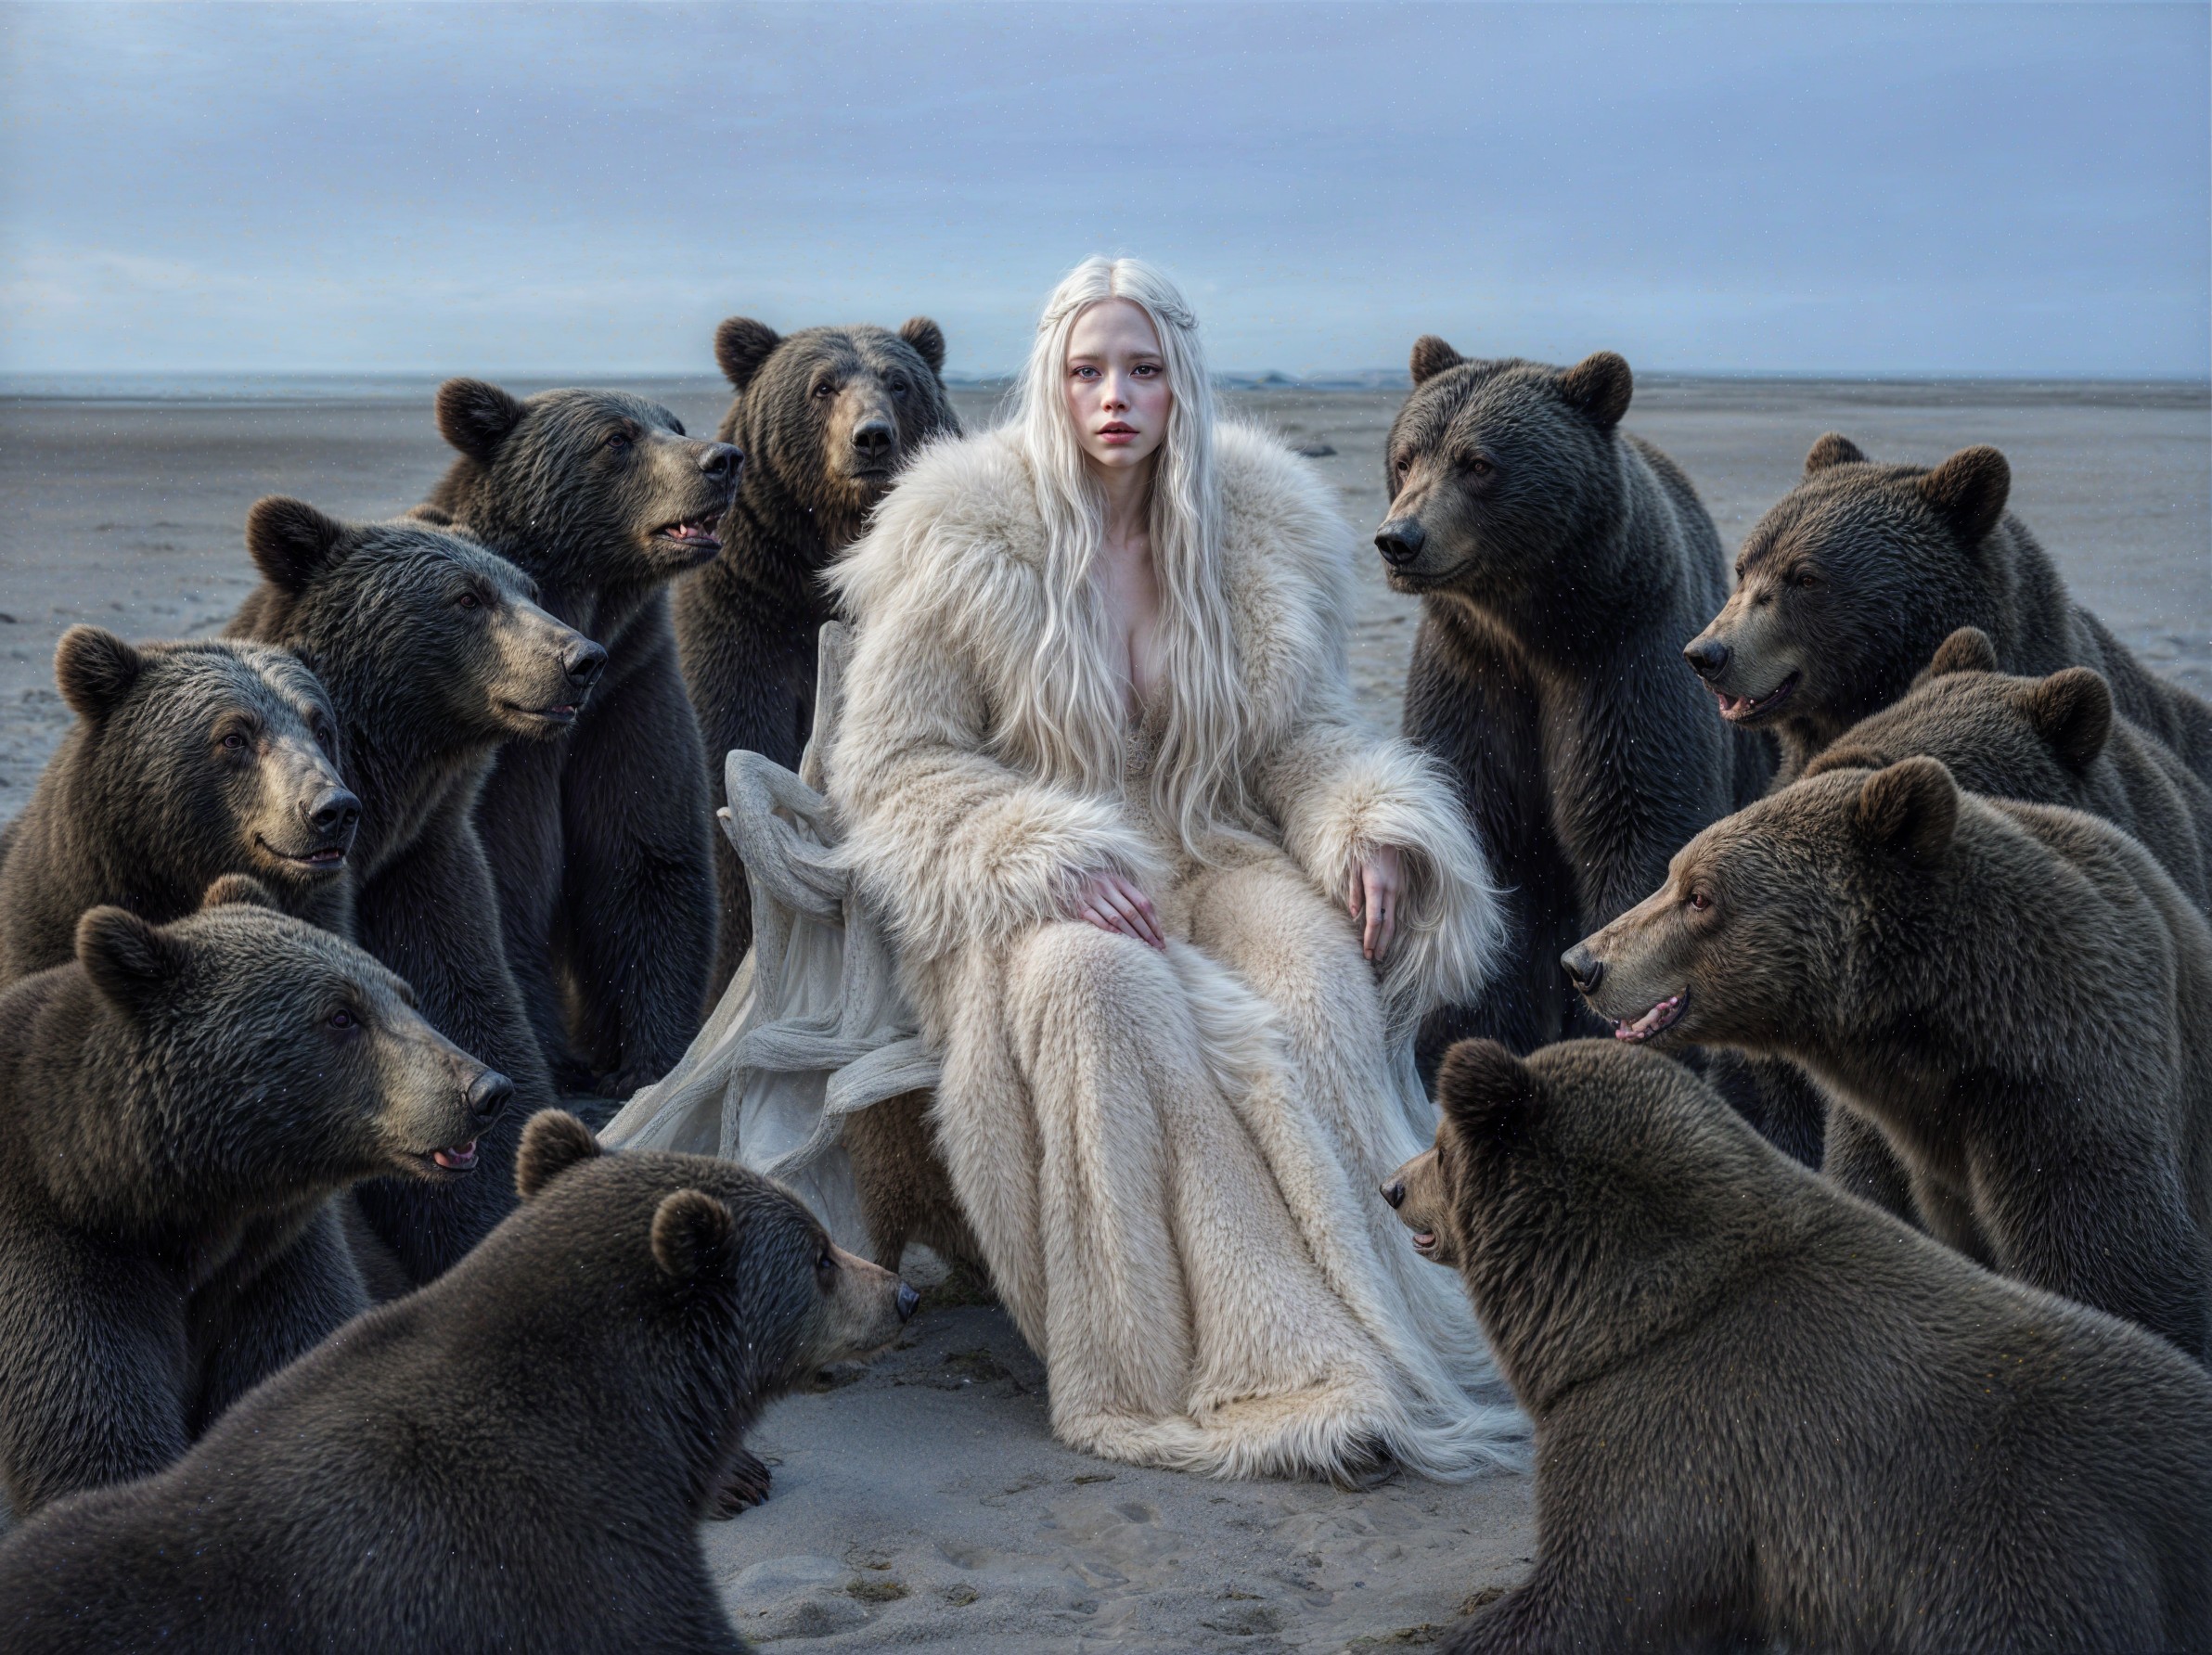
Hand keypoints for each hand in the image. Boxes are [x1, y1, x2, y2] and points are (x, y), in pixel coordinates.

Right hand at [1070, 870, 1164, 949]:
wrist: (1060, 872)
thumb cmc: (1091, 881)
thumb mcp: (1110, 880)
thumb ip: (1127, 894)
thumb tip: (1150, 918)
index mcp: (1118, 880)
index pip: (1143, 903)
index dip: (1154, 922)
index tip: (1161, 938)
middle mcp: (1107, 887)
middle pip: (1132, 913)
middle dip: (1147, 933)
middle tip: (1157, 948)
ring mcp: (1092, 896)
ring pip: (1117, 918)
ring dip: (1132, 935)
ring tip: (1143, 949)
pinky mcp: (1079, 906)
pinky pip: (1098, 920)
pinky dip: (1110, 930)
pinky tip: (1120, 941)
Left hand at [1349, 845, 1403, 963]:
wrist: (1388, 833)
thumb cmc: (1366, 848)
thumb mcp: (1354, 867)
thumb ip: (1354, 891)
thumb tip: (1353, 913)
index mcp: (1376, 886)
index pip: (1374, 920)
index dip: (1370, 938)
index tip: (1366, 952)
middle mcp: (1391, 891)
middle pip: (1387, 925)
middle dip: (1380, 944)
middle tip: (1374, 960)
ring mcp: (1398, 889)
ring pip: (1394, 920)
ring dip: (1387, 938)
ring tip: (1380, 953)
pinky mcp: (1401, 887)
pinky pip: (1395, 911)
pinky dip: (1390, 926)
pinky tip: (1386, 935)